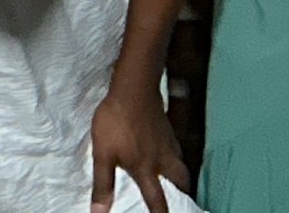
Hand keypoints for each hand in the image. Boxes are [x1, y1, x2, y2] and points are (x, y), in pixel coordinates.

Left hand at [90, 81, 187, 212]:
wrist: (133, 89)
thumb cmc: (115, 123)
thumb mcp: (103, 155)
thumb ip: (103, 185)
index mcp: (145, 168)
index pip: (156, 197)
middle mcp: (161, 158)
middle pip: (181, 179)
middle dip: (184, 191)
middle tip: (185, 198)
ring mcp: (167, 140)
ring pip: (181, 162)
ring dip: (182, 173)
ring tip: (179, 178)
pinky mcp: (167, 127)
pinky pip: (177, 148)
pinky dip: (177, 156)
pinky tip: (169, 151)